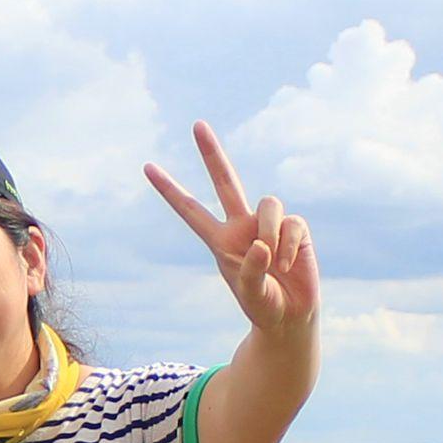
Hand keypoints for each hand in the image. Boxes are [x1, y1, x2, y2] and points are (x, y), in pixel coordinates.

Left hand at [145, 123, 316, 337]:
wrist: (291, 318)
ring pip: (270, 203)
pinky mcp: (295, 229)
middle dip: (212, 153)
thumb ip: (251, 271)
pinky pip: (292, 224)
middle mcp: (242, 226)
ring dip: (271, 232)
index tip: (147, 167)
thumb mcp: (251, 295)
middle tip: (197, 125)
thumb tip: (261, 243)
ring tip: (275, 264)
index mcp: (221, 241)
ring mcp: (269, 225)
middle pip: (226, 181)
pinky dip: (289, 245)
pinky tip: (288, 265)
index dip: (170, 190)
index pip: (190, 210)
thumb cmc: (263, 306)